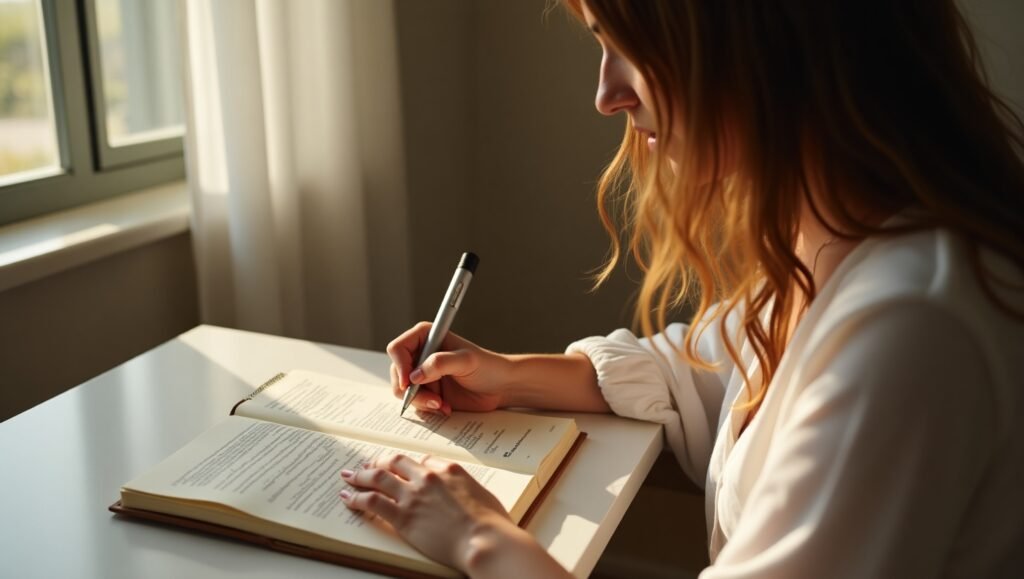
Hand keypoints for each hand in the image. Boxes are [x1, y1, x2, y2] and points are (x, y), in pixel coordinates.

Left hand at [339, 454, 513, 570]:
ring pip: (378, 477)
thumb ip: (465, 487)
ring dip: (360, 475)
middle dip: (379, 462)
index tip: (400, 468)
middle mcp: (428, 477)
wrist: (483, 539)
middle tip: (368, 466)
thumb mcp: (481, 494)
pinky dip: (356, 497)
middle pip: (395, 462)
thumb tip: (462, 491)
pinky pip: (372, 501)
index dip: (408, 464)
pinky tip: (348, 497)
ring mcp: (413, 495)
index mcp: (449, 470)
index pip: (422, 460)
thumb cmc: (490, 523)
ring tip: (349, 476)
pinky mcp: (402, 516)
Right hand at [387, 323, 510, 413]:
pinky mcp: (428, 391)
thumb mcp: (467, 361)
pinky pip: (416, 403)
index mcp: (426, 337)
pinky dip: (428, 408)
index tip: (409, 382)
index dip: (400, 365)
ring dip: (421, 401)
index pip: (398, 348)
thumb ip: (440, 363)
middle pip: (397, 373)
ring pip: (404, 391)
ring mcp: (423, 374)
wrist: (500, 386)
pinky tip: (445, 407)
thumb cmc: (488, 366)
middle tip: (432, 399)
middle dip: (411, 390)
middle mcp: (421, 355)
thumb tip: (415, 375)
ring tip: (441, 404)